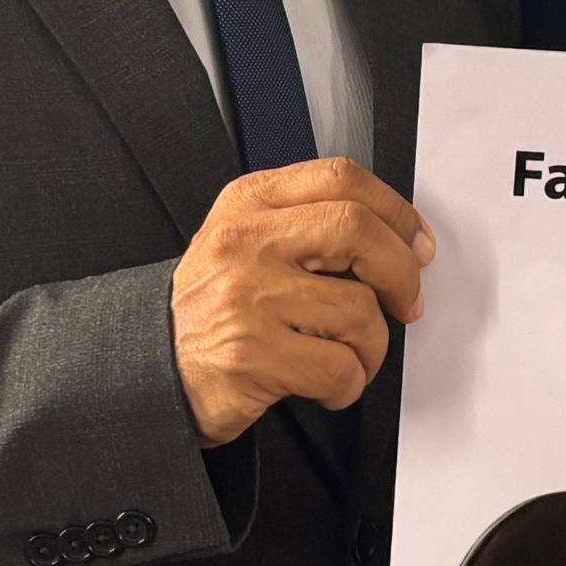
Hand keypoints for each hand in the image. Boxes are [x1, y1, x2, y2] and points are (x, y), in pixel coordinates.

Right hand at [170, 159, 434, 445]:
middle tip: (407, 302)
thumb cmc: (211, 310)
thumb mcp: (243, 243)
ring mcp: (248, 299)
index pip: (340, 179)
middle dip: (401, 273)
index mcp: (249, 205)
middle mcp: (246, 243)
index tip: (416, 244)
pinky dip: (348, 386)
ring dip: (371, 348)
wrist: (149, 367)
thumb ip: (306, 227)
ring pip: (358, 310)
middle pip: (357, 230)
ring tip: (347, 357)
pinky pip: (339, 369)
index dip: (396, 211)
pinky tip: (325, 385)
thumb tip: (397, 242)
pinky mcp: (253, 355)